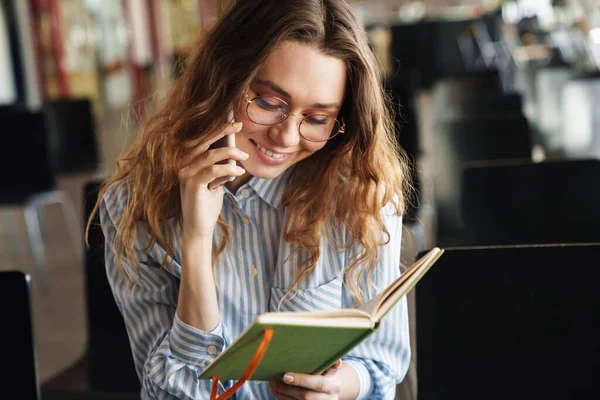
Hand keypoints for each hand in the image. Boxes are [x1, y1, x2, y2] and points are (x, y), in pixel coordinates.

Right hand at [178, 121, 247, 240]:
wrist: (198, 227)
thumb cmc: (207, 203)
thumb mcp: (215, 180)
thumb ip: (219, 165)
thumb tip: (234, 150)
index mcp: (186, 161)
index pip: (201, 139)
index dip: (216, 129)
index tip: (234, 122)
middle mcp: (182, 164)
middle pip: (203, 141)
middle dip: (222, 131)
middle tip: (238, 126)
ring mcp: (185, 174)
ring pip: (209, 155)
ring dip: (230, 153)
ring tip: (245, 157)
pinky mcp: (192, 185)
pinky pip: (212, 171)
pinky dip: (228, 169)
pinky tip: (239, 171)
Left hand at [268, 360, 342, 399]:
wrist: (331, 392)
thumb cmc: (327, 376)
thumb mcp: (331, 370)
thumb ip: (331, 364)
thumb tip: (336, 361)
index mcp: (334, 386)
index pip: (318, 384)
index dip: (302, 380)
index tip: (285, 376)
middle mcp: (328, 399)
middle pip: (306, 396)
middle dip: (288, 389)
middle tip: (274, 380)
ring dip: (282, 394)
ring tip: (271, 383)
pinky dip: (282, 399)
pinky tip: (275, 391)